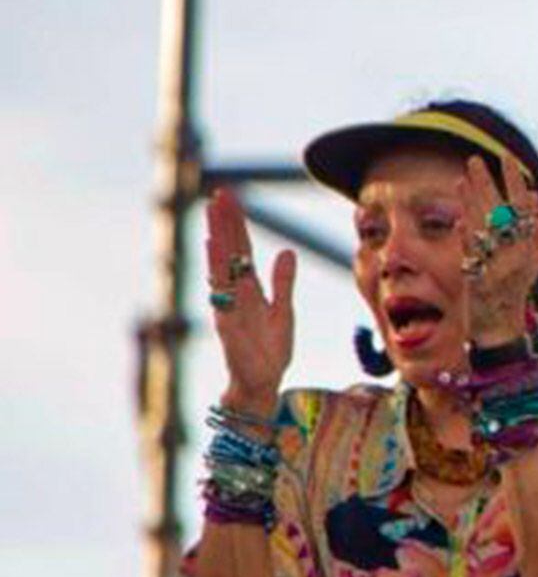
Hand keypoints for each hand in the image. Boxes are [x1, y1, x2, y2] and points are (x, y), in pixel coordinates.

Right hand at [204, 187, 295, 415]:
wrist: (262, 383)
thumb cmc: (270, 350)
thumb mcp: (284, 311)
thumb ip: (284, 282)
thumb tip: (287, 251)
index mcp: (250, 289)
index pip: (242, 250)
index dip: (237, 224)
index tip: (231, 198)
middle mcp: (236, 293)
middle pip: (229, 251)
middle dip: (224, 222)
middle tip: (220, 192)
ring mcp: (230, 306)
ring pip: (222, 266)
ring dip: (219, 238)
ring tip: (214, 212)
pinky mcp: (228, 322)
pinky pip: (222, 293)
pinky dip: (217, 270)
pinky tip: (212, 249)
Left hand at [459, 154, 537, 346]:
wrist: (500, 325)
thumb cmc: (514, 289)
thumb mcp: (534, 261)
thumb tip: (534, 203)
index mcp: (531, 246)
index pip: (522, 205)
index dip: (514, 181)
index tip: (506, 160)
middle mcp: (516, 254)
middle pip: (499, 209)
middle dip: (486, 182)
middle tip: (475, 160)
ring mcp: (498, 266)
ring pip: (483, 225)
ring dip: (470, 200)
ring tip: (461, 180)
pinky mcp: (479, 278)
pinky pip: (472, 251)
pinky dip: (467, 235)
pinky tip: (460, 220)